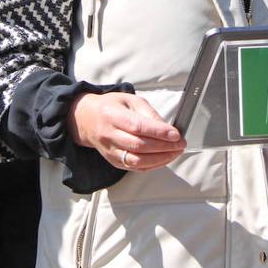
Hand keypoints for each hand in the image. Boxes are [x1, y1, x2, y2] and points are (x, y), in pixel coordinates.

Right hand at [68, 92, 184, 172]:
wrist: (87, 120)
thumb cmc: (111, 107)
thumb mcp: (129, 100)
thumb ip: (148, 112)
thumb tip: (166, 128)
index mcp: (112, 115)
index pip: (137, 127)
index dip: (158, 132)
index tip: (176, 134)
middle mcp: (109, 135)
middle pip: (139, 145)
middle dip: (164, 147)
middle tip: (180, 144)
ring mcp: (110, 151)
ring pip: (137, 160)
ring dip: (160, 159)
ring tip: (175, 152)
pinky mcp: (114, 161)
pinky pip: (135, 167)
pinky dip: (152, 165)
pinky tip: (164, 159)